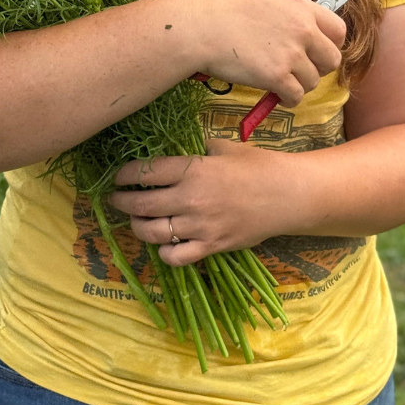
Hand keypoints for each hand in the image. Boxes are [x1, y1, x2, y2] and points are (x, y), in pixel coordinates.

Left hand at [108, 138, 308, 266]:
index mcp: (192, 169)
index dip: (125, 174)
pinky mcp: (211, 247)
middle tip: (116, 199)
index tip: (119, 176)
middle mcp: (190, 199)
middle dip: (121, 202)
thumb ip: (197, 149)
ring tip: (135, 221)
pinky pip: (176, 257)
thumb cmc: (258, 165)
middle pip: (141, 204)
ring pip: (152, 233)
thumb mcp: (224, 147)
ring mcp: (199, 226)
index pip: (145, 172)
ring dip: (136, 227)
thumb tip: (177, 149)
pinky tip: (163, 244)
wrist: (289, 195)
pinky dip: (164, 253)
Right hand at [182, 0, 344, 106]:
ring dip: (299, 85)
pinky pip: (296, 96)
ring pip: (313, 81)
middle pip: (332, 60)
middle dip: (318, 69)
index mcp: (302, 8)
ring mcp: (291, 54)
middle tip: (299, 70)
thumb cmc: (227, 14)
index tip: (317, 52)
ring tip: (279, 81)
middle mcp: (303, 30)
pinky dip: (288, 99)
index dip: (330, 45)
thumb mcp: (269, 3)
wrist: (202, 27)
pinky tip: (276, 94)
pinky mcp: (277, 76)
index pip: (339, 30)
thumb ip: (293, 18)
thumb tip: (308, 39)